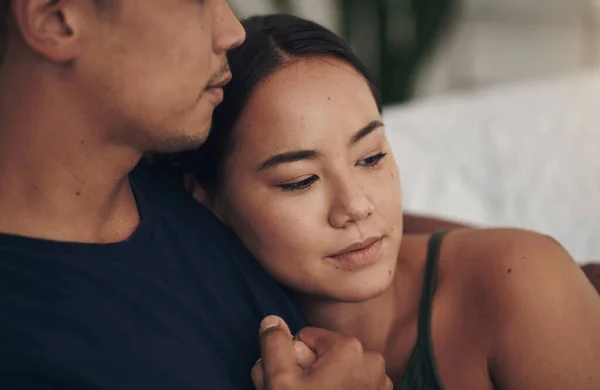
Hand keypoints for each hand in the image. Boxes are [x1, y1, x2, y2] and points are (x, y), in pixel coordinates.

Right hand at [252, 315, 391, 389]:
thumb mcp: (280, 381)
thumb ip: (274, 344)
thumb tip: (273, 320)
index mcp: (348, 347)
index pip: (306, 338)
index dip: (292, 359)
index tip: (291, 382)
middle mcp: (370, 360)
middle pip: (323, 355)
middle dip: (306, 373)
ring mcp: (379, 384)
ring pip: (336, 373)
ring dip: (320, 386)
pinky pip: (352, 387)